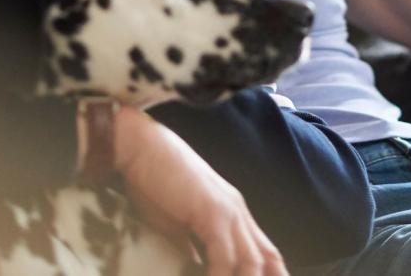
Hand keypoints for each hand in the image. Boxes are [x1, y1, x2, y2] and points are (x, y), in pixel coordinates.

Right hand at [113, 106, 286, 275]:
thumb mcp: (174, 222)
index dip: (271, 273)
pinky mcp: (213, 213)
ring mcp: (228, 211)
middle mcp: (237, 210)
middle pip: (268, 257)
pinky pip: (225, 257)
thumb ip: (191, 243)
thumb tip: (198, 264)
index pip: (265, 251)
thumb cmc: (150, 180)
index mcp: (232, 211)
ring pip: (252, 262)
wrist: (139, 147)